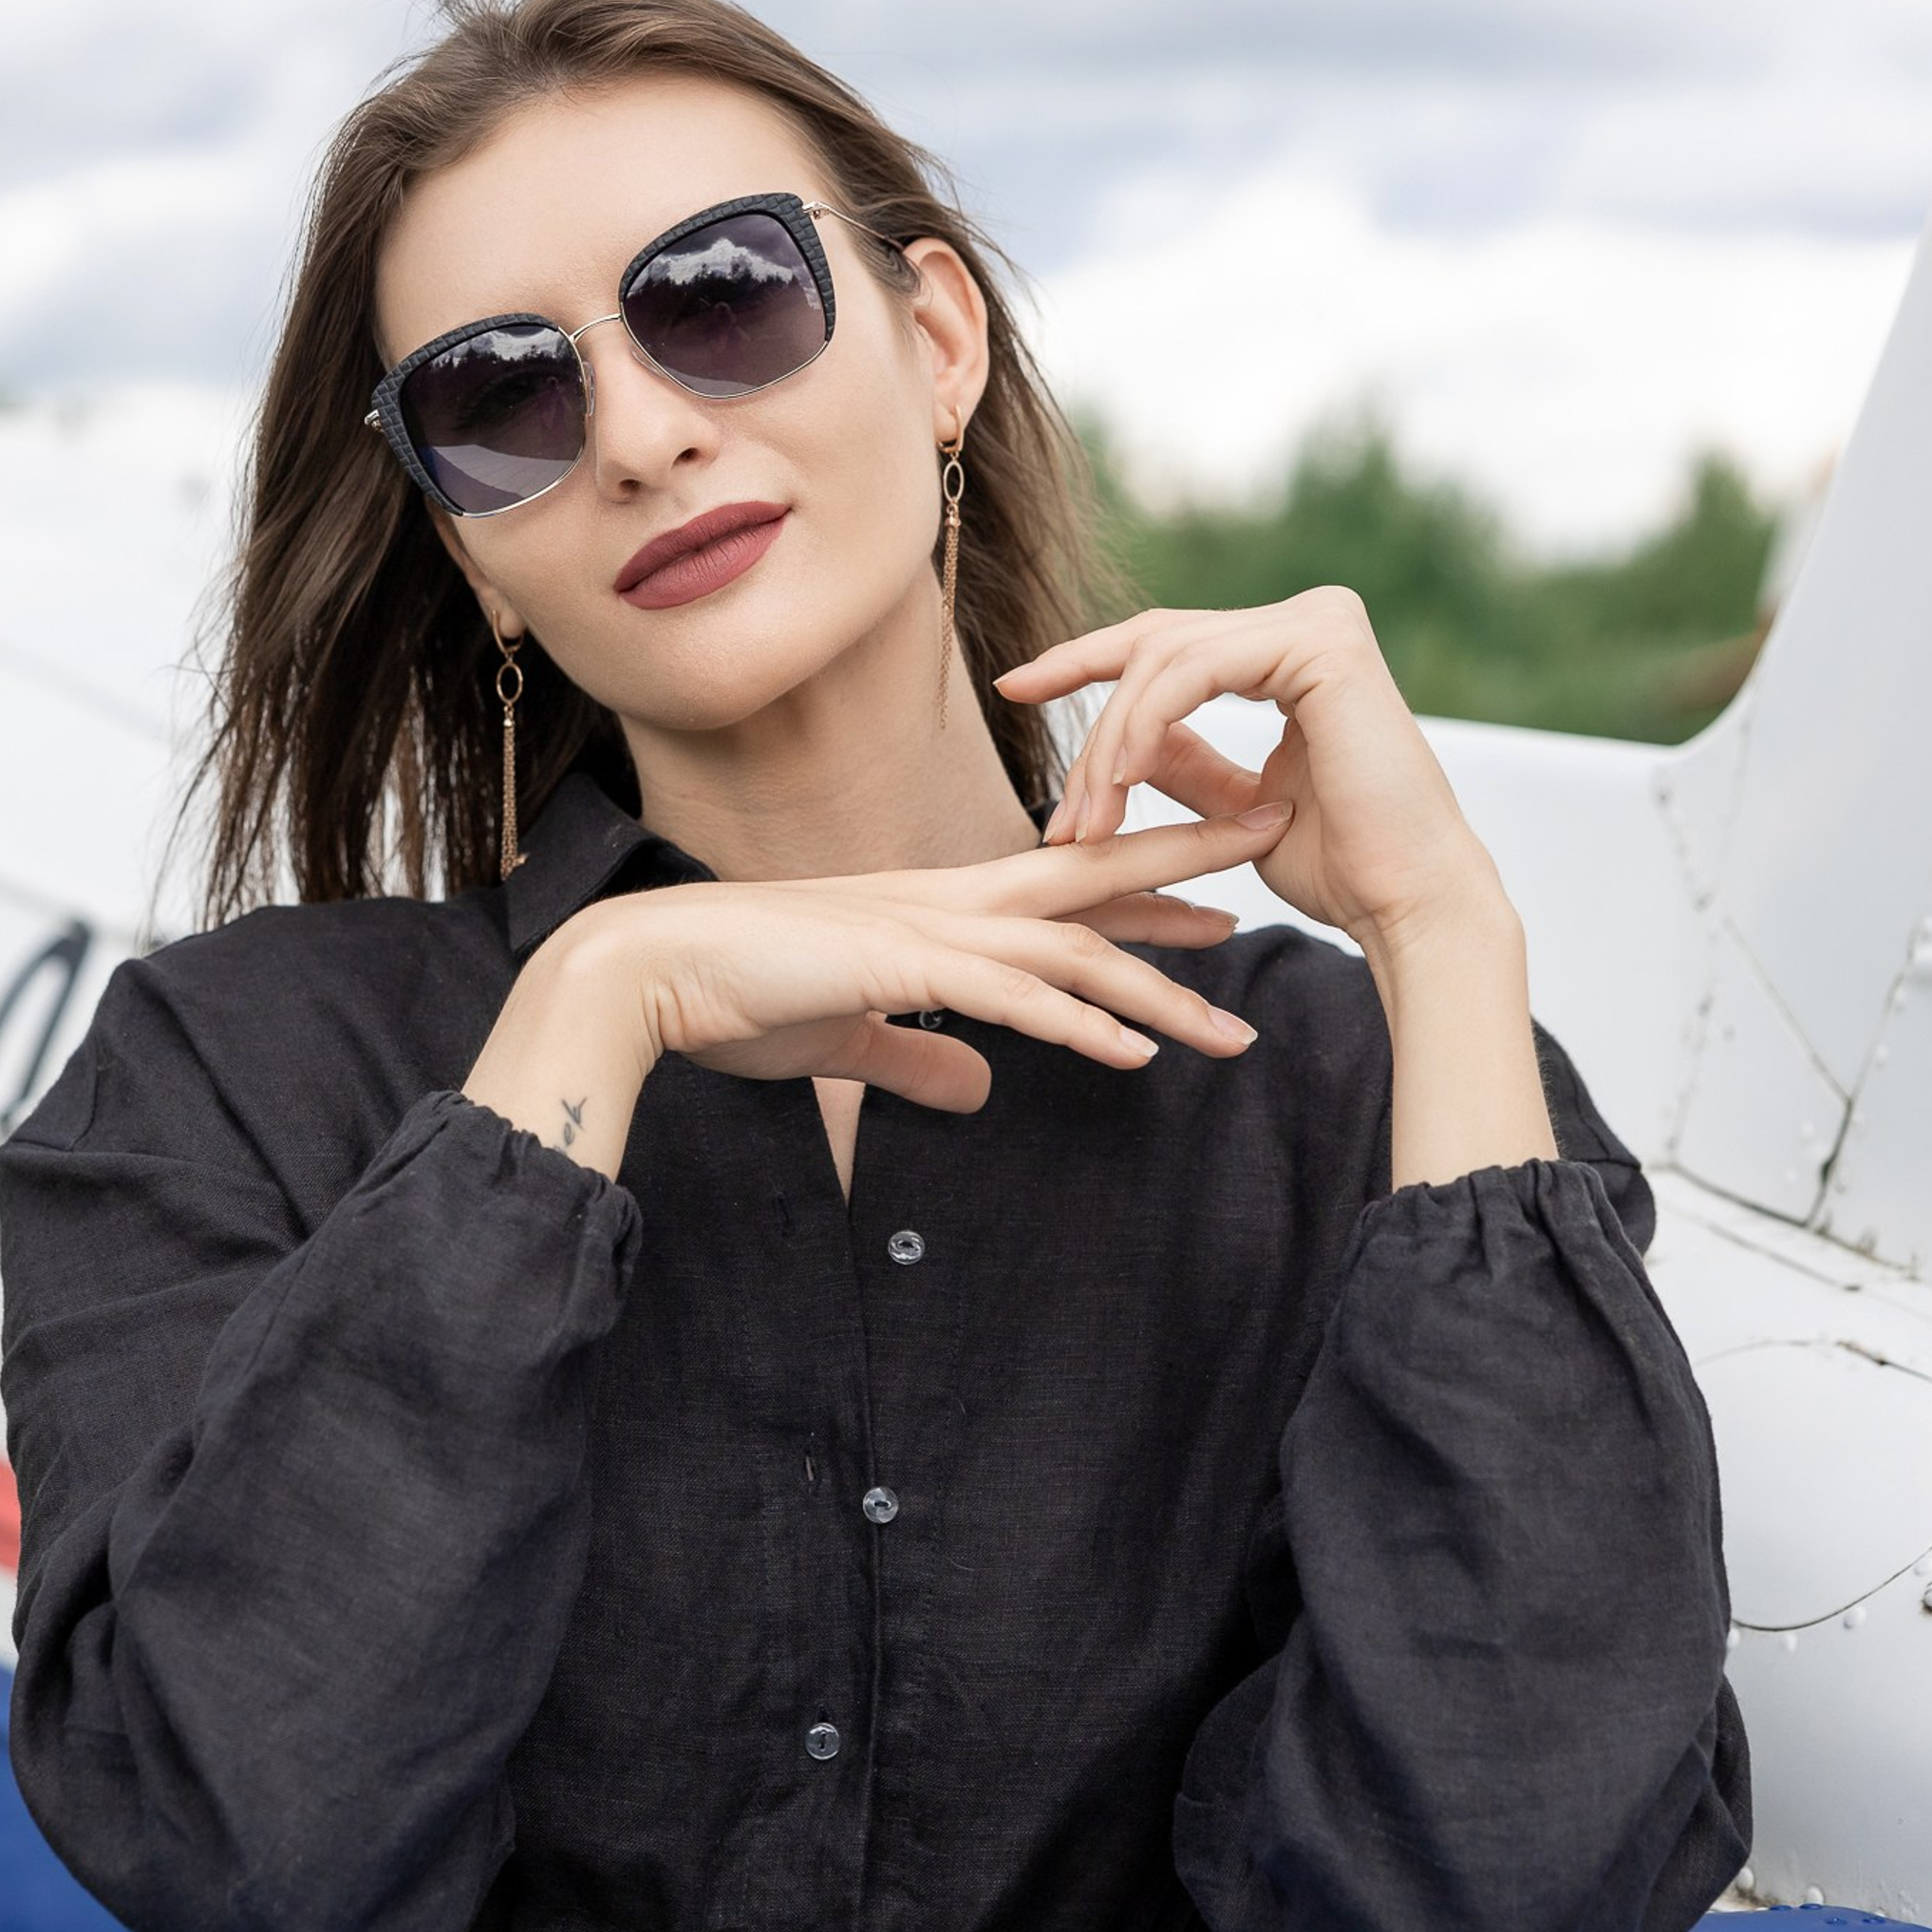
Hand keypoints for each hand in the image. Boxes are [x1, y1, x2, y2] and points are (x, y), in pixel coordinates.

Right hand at [563, 807, 1294, 1114]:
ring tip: (1236, 1027)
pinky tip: (1134, 1056)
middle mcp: (948, 902)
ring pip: (1071, 948)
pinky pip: (1011, 996)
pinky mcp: (900, 966)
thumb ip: (920, 1057)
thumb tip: (978, 1089)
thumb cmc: (739, 997)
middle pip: (1094, 877)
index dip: (1145, 893)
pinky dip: (1077, 1024)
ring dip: (1158, 989)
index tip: (1219, 905)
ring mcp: (927, 929)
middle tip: (1278, 841)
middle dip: (1191, 860)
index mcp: (939, 909)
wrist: (653, 973)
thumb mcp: (852, 1041)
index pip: (1064, 893)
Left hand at [993, 586, 1503, 955]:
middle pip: (1153, 648)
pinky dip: (1143, 726)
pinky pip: (1193, 671)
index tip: (1013, 688)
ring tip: (1087, 825)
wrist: (1407, 904)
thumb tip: (1121, 743)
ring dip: (1110, 746)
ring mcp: (1319, 621)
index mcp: (1290, 651)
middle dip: (1088, 727)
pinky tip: (1121, 782)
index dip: (1081, 662)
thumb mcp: (1231, 808)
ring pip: (1161, 660)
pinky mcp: (1323, 642)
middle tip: (1056, 815)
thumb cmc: (1339, 868)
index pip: (1163, 643)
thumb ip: (1182, 761)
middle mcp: (1309, 620)